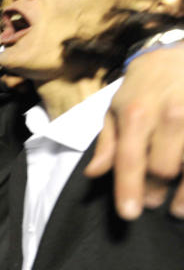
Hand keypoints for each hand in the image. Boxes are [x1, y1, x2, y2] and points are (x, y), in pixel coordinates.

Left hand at [86, 44, 183, 218]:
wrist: (179, 56)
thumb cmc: (144, 86)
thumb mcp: (117, 109)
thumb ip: (108, 144)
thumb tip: (94, 174)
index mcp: (137, 114)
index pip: (129, 159)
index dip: (128, 189)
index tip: (129, 214)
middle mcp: (170, 116)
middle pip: (163, 168)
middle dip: (156, 191)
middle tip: (152, 202)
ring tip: (177, 210)